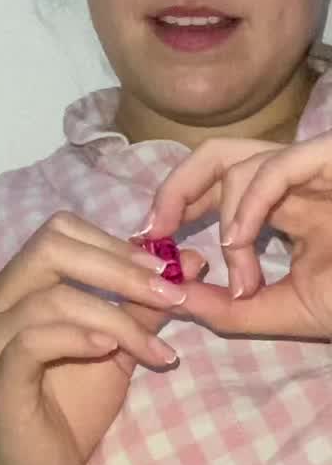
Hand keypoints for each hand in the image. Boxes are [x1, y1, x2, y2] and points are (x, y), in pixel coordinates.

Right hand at [0, 213, 202, 464]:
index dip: (115, 242)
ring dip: (118, 316)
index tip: (167, 268)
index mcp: (17, 285)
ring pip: (54, 296)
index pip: (60, 231)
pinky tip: (114, 350)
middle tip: (172, 293)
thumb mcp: (116, 347)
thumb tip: (190, 262)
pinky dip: (82, 337)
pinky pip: (36, 339)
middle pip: (51, 246)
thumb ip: (143, 305)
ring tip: (157, 348)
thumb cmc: (72, 409)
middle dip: (120, 267)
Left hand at [149, 134, 331, 339]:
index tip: (149, 240)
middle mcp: (295, 180)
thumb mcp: (290, 310)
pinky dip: (248, 202)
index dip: (176, 203)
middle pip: (217, 154)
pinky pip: (278, 164)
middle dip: (175, 186)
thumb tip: (173, 301)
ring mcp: (315, 166)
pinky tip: (241, 242)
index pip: (218, 185)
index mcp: (286, 207)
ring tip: (235, 261)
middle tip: (155, 228)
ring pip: (239, 158)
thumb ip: (233, 309)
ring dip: (225, 215)